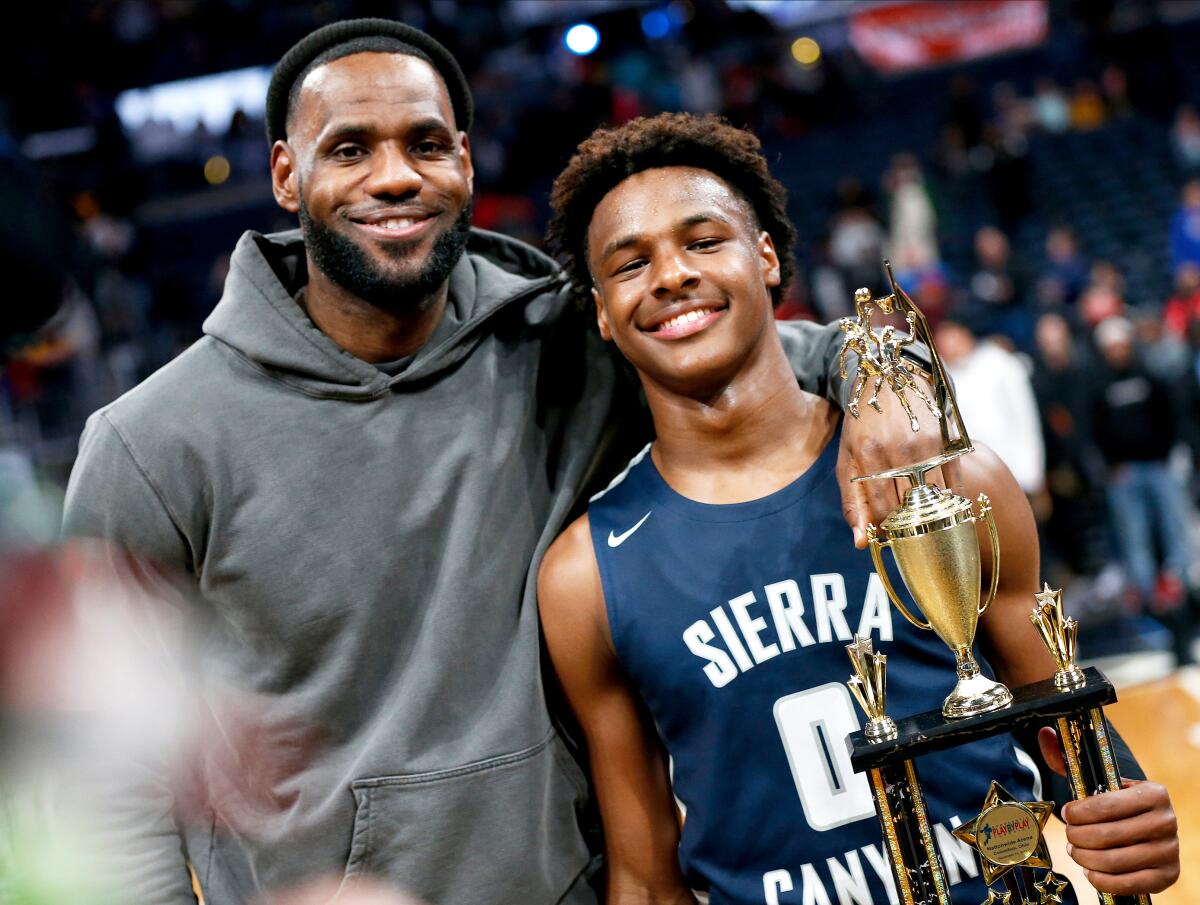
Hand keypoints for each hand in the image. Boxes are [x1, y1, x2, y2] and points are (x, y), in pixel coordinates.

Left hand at [836, 390, 945, 547]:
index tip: (887, 535)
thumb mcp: (847, 459)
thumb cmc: (862, 424)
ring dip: (931, 517)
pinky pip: (955, 484)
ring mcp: (927, 445)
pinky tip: (944, 510)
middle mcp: (900, 450)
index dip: (886, 529)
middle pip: (910, 507)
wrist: (890, 378)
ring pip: (935, 499)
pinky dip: (951, 502)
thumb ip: (852, 502)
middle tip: (907, 533)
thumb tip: (860, 543)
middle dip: (908, 527)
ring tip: (924, 524)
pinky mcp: (948, 441)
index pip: (882, 510)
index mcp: (869, 454)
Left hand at [1037, 728, 1179, 894]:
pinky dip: (1101, 879)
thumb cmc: (1117, 802)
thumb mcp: (1098, 780)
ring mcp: (1169, 851)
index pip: (1105, 806)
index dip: (1078, 812)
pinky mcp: (1167, 876)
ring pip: (1113, 861)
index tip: (1066, 812)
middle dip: (1077, 836)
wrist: (1148, 826)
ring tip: (1075, 850)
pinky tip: (1090, 869)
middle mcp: (1166, 821)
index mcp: (1153, 792)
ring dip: (1085, 858)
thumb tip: (1046, 735)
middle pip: (1106, 836)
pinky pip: (1127, 883)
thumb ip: (1069, 760)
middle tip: (1069, 835)